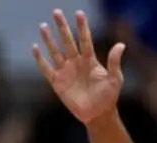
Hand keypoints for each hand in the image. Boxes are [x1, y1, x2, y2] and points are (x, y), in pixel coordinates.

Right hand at [33, 10, 125, 124]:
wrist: (97, 114)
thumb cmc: (108, 97)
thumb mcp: (115, 79)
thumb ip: (114, 62)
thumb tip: (121, 44)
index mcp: (90, 60)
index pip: (84, 39)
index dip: (81, 27)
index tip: (78, 13)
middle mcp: (76, 63)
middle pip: (67, 41)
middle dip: (62, 27)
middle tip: (56, 12)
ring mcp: (66, 72)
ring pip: (55, 52)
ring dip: (49, 39)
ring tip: (43, 26)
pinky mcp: (57, 83)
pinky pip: (46, 69)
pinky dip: (40, 59)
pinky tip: (35, 48)